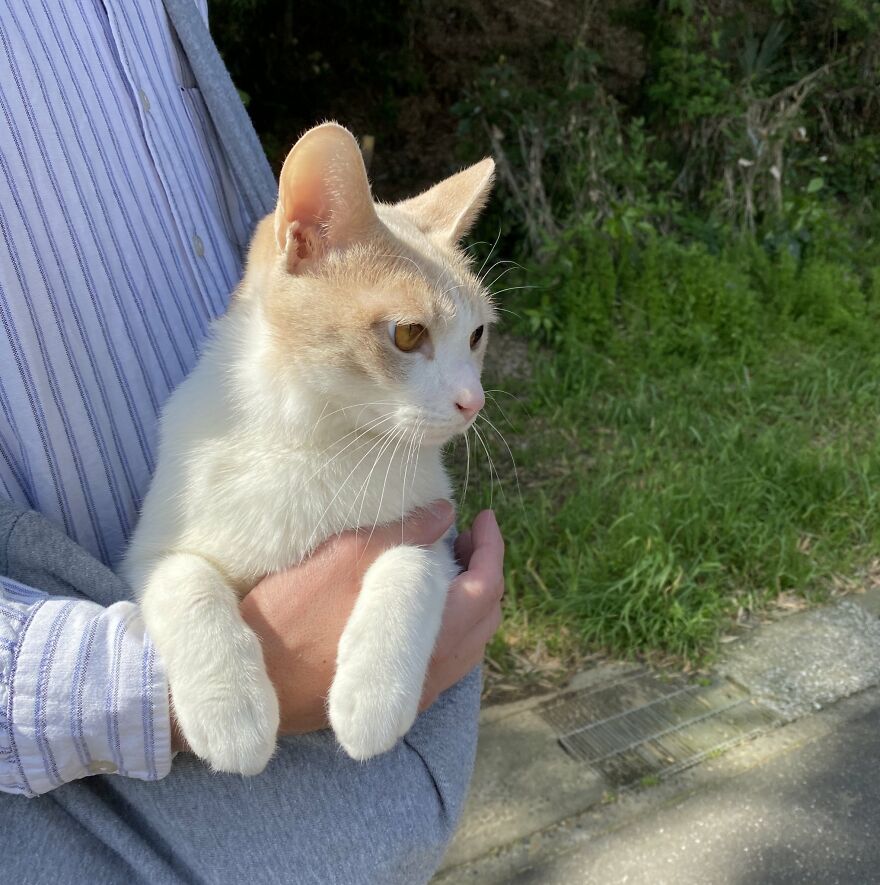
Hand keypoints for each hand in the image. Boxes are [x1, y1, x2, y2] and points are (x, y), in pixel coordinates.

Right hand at [170, 502, 503, 748]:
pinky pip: (442, 658)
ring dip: (466, 597)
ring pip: (466, 642)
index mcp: (430, 640)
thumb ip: (399, 533)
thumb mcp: (340, 561)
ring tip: (443, 561)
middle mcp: (432, 675)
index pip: (487, 589)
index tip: (483, 516)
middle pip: (485, 618)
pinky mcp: (392, 702)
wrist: (245, 690)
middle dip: (483, 570)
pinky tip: (415, 601)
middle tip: (464, 535)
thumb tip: (444, 511)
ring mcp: (414, 694)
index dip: (492, 548)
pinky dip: (446, 622)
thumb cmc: (288, 623)